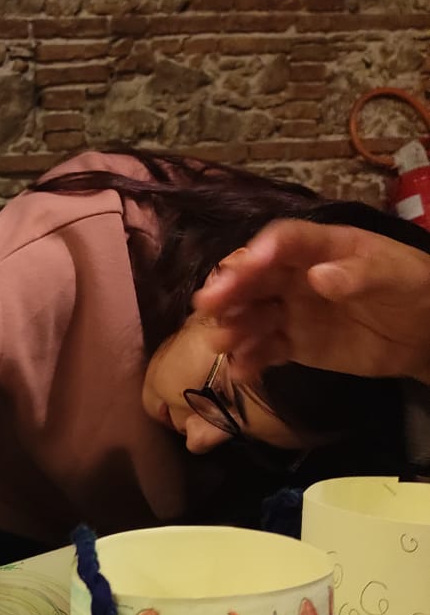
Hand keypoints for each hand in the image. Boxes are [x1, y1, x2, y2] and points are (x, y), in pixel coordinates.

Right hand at [193, 221, 429, 383]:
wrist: (428, 333)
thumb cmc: (416, 290)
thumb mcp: (398, 276)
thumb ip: (360, 275)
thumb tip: (318, 276)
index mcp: (323, 247)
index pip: (283, 242)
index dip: (260, 251)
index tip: (242, 268)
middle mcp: (299, 275)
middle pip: (255, 277)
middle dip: (229, 289)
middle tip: (207, 305)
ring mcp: (294, 311)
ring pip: (253, 315)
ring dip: (232, 326)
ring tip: (220, 343)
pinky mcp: (295, 344)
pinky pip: (266, 350)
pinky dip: (250, 360)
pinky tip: (240, 372)